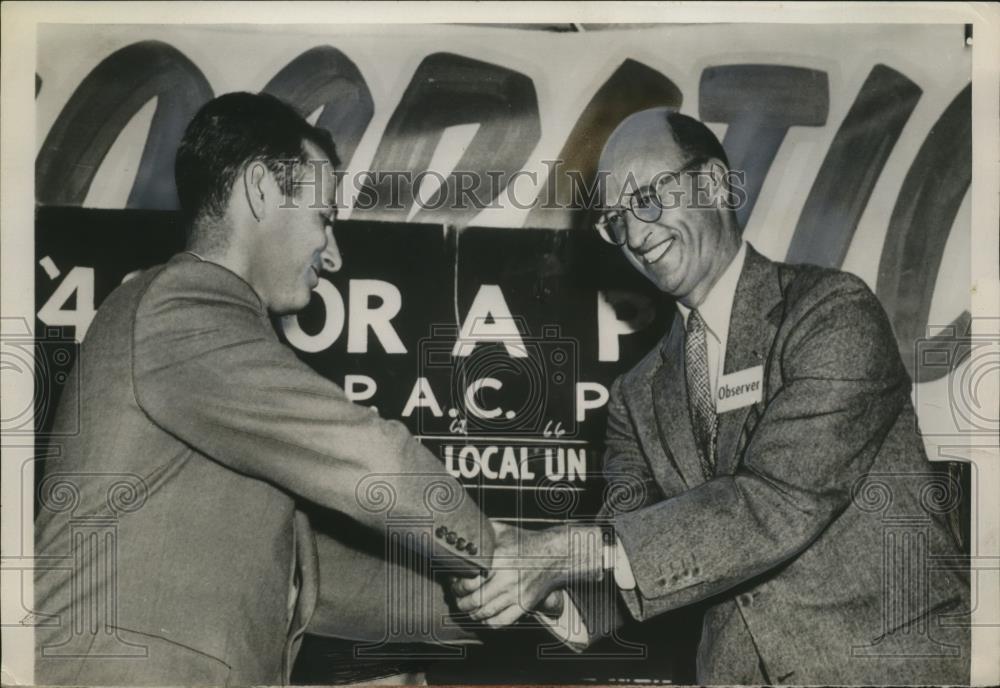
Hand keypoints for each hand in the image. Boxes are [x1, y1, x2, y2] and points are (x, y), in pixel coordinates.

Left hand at [449, 522, 600, 627]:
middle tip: (457, 596)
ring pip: (485, 613)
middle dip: (460, 601)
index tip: (454, 581)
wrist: (554, 555)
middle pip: (474, 599)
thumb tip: (462, 530)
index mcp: (499, 558)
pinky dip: (488, 622)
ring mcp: (516, 593)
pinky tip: (484, 616)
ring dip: (471, 613)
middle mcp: (507, 577)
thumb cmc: (526, 542)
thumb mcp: (503, 530)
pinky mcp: (524, 604)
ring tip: (467, 607)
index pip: (469, 578)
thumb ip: (483, 532)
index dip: (457, 584)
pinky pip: (501, 622)